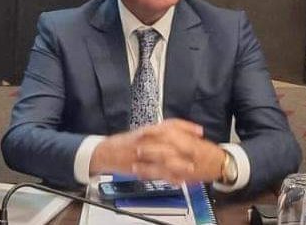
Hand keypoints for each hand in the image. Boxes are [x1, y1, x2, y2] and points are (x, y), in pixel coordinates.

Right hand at [90, 119, 224, 183]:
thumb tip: (173, 135)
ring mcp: (143, 153)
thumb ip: (156, 134)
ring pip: (165, 156)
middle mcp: (146, 139)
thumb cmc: (121, 144)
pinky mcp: (139, 166)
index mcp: (148, 130)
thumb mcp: (140, 134)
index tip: (199, 130)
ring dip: (180, 163)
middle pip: (171, 140)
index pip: (170, 124)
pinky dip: (168, 177)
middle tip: (200, 150)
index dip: (186, 126)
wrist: (104, 152)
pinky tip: (177, 181)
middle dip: (187, 146)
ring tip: (192, 169)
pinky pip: (157, 172)